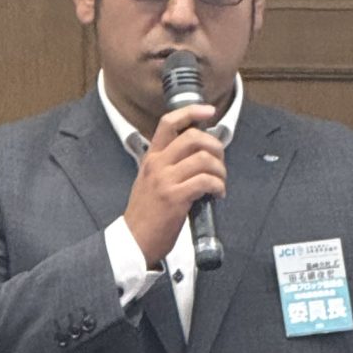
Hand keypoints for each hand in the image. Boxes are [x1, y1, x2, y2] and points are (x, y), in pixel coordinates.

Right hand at [122, 105, 226, 265]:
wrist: (133, 241)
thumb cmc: (145, 215)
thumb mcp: (149, 181)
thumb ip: (167, 165)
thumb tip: (197, 155)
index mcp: (151, 158)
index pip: (169, 123)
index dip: (192, 111)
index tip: (209, 111)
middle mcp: (157, 165)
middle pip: (193, 137)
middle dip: (215, 146)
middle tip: (220, 161)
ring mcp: (165, 181)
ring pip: (203, 159)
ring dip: (220, 170)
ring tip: (220, 182)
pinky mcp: (175, 198)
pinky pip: (205, 181)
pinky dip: (218, 186)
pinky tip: (217, 194)